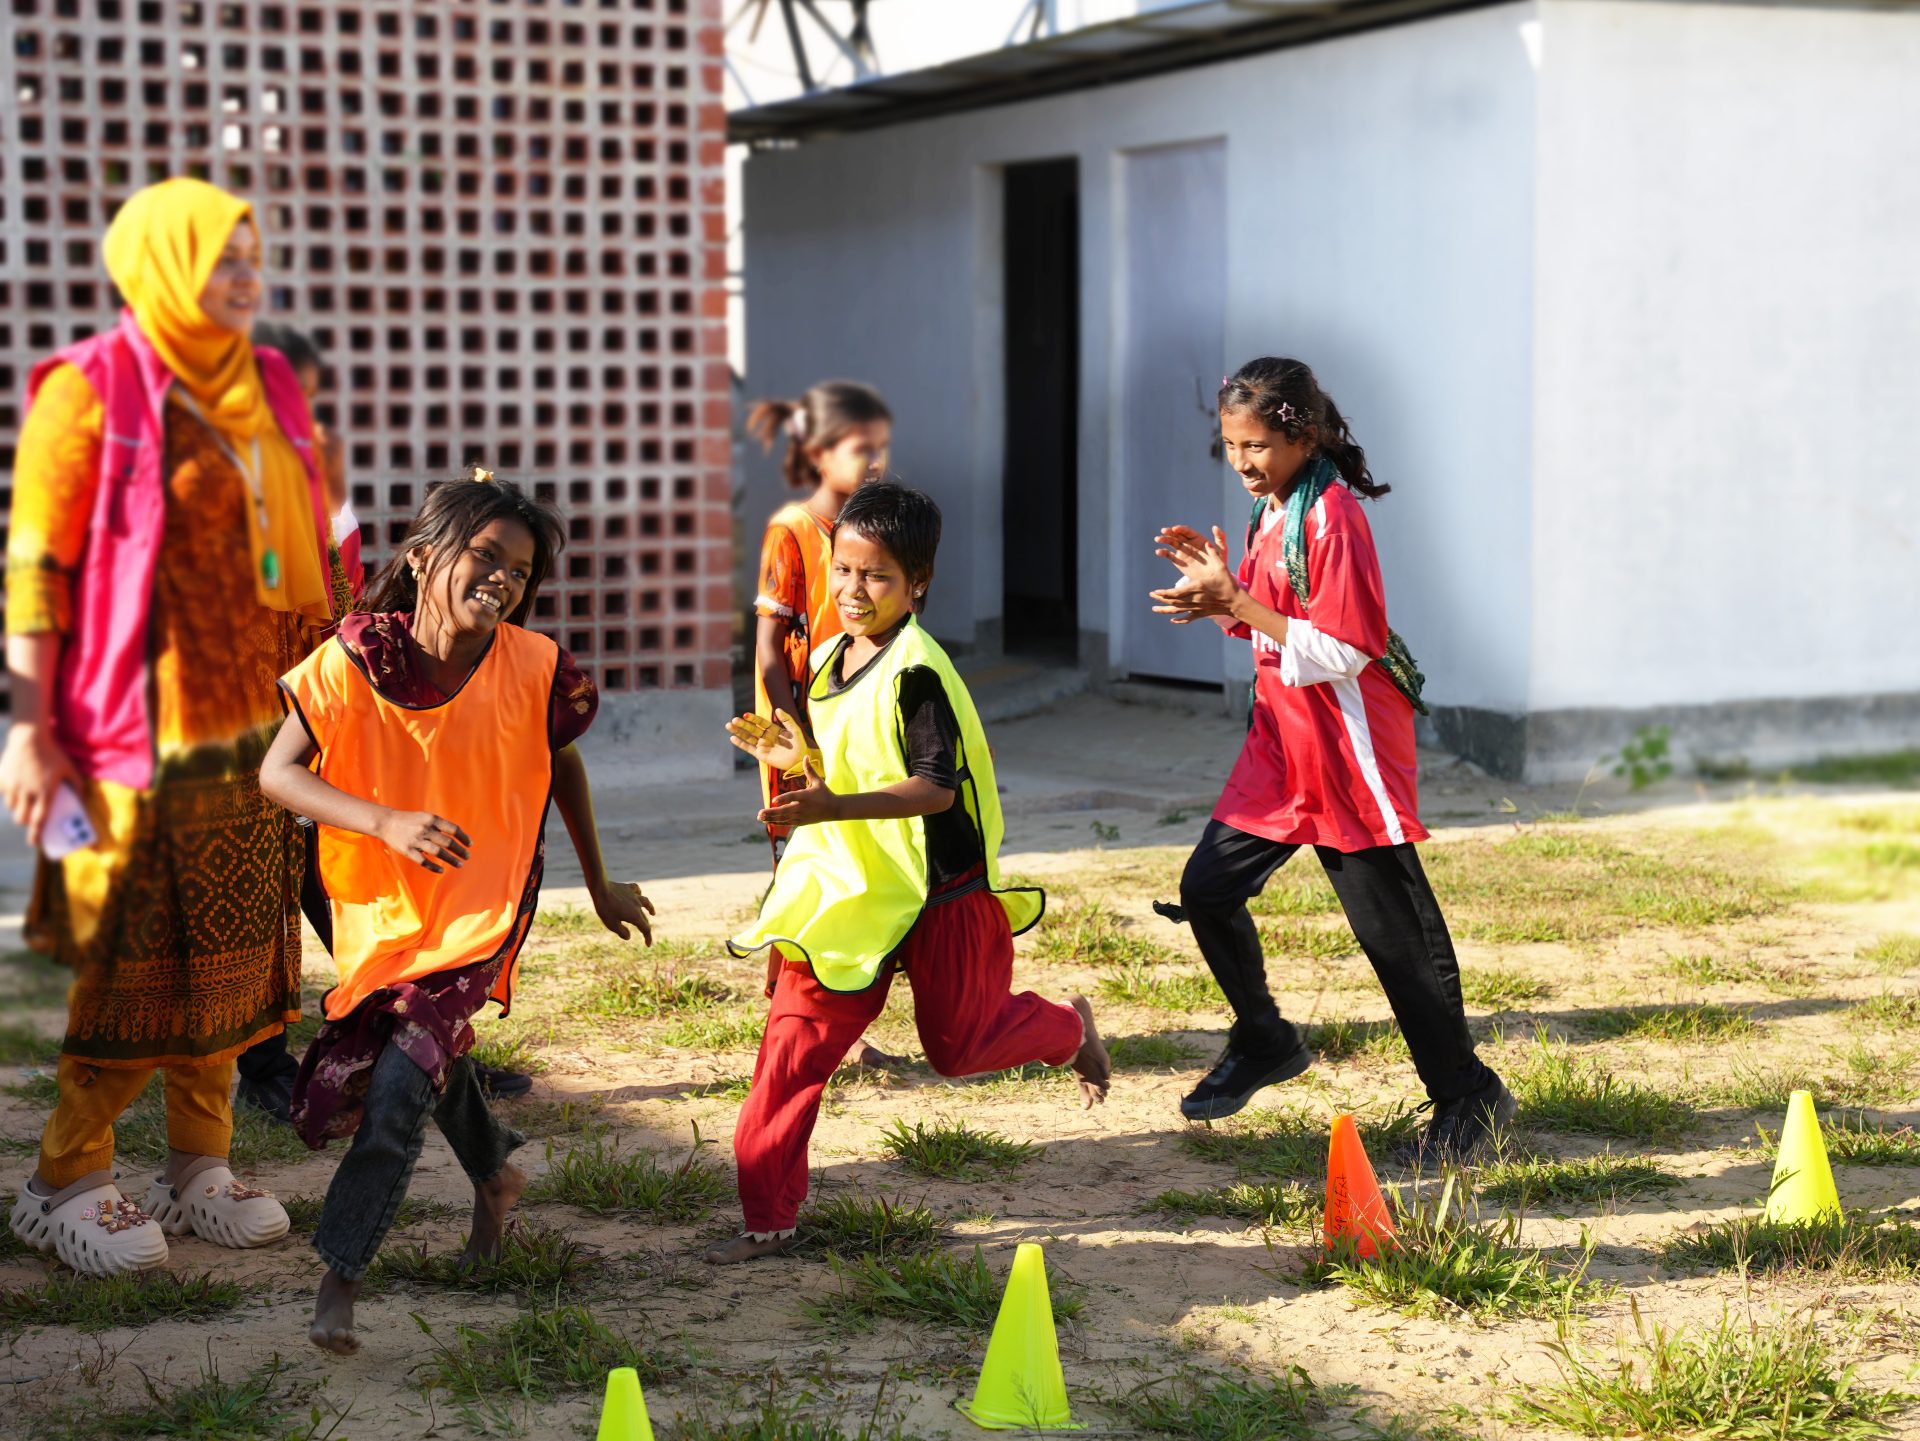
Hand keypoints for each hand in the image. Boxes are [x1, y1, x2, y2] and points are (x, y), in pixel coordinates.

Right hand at [0, 723, 81, 849]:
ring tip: (27, 799)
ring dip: (19, 809)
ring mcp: (13, 786)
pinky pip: (5, 794)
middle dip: (27, 822)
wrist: (29, 737)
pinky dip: (10, 795)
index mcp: (45, 792)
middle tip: (32, 818)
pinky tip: (18, 785)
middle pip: (22, 819)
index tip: (35, 843)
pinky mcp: (2, 780)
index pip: (40, 820)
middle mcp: (27, 792)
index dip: (36, 835)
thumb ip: (78, 786)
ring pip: (13, 808)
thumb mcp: (69, 769)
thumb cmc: (52, 754)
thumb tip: (81, 800)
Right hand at [377, 810, 470, 872]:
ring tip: (460, 864)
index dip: (463, 837)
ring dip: (451, 860)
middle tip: (467, 856)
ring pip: (438, 853)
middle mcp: (425, 829)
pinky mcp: (408, 851)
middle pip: (448, 842)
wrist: (386, 822)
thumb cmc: (409, 820)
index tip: (470, 844)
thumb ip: (439, 825)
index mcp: (431, 819)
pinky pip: (423, 861)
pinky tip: (441, 871)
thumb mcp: (425, 817)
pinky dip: (434, 867)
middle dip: (460, 850)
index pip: (453, 829)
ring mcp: (416, 840)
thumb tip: (457, 837)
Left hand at [590, 878, 654, 943]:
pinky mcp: (627, 888)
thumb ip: (621, 932)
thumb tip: (628, 937)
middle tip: (645, 935)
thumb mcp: (611, 924)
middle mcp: (637, 906)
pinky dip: (639, 894)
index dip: (648, 938)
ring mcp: (633, 896)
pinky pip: (636, 890)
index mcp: (635, 916)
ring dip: (650, 908)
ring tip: (652, 912)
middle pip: (644, 918)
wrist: (601, 889)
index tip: (648, 945)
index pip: (646, 929)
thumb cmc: (605, 908)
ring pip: (646, 902)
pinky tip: (638, 894)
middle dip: (646, 927)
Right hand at [725, 708, 804, 773]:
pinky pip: (749, 748)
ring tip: (729, 725)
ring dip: (738, 732)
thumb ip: (787, 719)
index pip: (761, 722)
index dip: (753, 719)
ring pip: (748, 737)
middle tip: (734, 720)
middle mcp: (766, 736)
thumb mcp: (795, 730)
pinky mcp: (761, 755)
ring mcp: (762, 745)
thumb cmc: (799, 744)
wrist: (800, 760)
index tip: (745, 715)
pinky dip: (741, 744)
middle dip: (743, 724)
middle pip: (752, 729)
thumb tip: (777, 709)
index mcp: (773, 729)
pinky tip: (733, 738)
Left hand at [757, 755, 839, 827]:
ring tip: (760, 817)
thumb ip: (809, 770)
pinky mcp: (801, 822)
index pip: (792, 797)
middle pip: (785, 811)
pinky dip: (777, 822)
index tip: (773, 800)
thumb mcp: (818, 781)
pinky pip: (787, 823)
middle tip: (760, 813)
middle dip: (771, 812)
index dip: (783, 799)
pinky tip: (768, 821)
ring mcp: (801, 816)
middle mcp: (802, 807)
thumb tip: (805, 756)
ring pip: (784, 818)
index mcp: (806, 796)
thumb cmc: (825, 793)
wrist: (834, 809)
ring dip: (771, 818)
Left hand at [1150, 524, 1238, 622]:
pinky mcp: (1201, 614)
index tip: (1155, 591)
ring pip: (1177, 611)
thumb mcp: (1222, 566)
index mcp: (1197, 588)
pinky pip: (1187, 618)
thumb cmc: (1228, 583)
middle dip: (1161, 599)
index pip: (1175, 593)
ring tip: (1154, 609)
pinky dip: (1179, 620)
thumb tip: (1208, 542)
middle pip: (1173, 602)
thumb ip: (1214, 554)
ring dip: (1164, 610)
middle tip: (1152, 595)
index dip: (1163, 593)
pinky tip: (1172, 620)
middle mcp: (1194, 600)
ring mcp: (1197, 608)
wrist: (1236, 602)